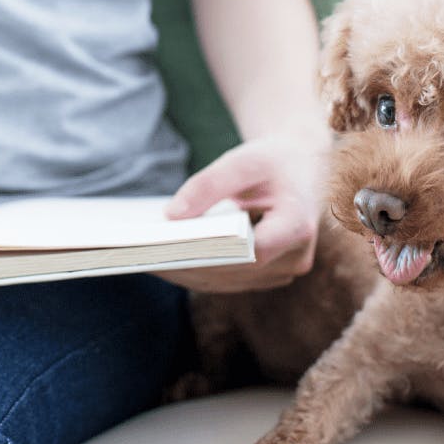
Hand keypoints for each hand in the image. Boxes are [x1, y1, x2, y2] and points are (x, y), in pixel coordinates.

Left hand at [154, 133, 326, 292]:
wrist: (301, 169)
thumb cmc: (272, 162)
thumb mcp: (244, 161)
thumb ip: (208, 185)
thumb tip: (171, 216)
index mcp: (297, 226)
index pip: (250, 250)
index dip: (210, 253)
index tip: (170, 248)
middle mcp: (294, 258)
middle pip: (233, 271)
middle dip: (187, 263)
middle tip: (142, 255)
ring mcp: (282, 272)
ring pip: (226, 282)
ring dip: (186, 273)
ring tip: (143, 259)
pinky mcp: (265, 276)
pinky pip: (226, 281)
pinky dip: (195, 271)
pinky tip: (163, 260)